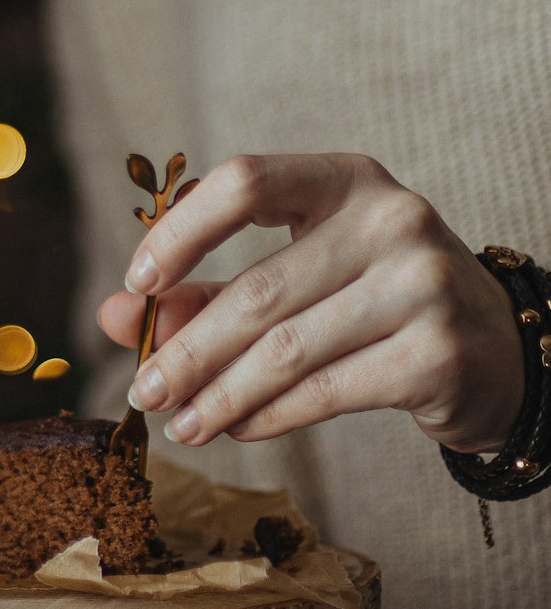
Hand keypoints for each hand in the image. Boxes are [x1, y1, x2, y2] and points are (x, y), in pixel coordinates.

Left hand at [101, 153, 523, 454]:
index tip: (137, 284)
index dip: (181, 231)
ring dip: (219, 395)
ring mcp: (423, 284)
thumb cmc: (375, 301)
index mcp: (348, 179)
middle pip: (259, 288)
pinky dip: (267, 416)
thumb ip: (207, 292)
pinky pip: (325, 391)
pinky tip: (235, 429)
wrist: (495, 349)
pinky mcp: (438, 352)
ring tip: (180, 424)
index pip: (246, 181)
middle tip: (143, 391)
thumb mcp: (302, 275)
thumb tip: (114, 317)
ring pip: (286, 350)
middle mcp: (392, 219)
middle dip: (187, 349)